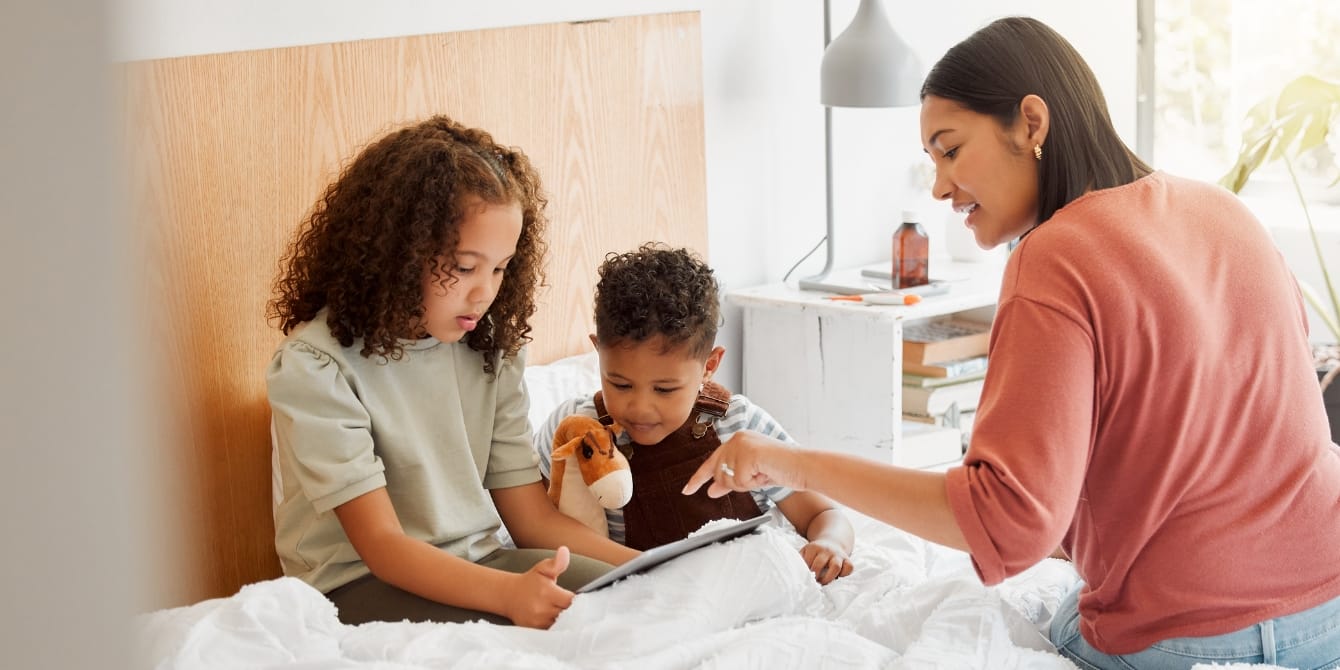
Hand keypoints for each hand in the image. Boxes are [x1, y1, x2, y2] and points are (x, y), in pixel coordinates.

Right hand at [501, 546, 574, 627]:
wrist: (509, 596)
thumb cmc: (531, 581)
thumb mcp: (543, 569)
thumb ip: (556, 563)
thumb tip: (564, 551)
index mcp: (546, 592)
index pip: (571, 601)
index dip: (580, 601)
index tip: (584, 599)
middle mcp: (541, 609)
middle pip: (568, 615)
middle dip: (575, 612)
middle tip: (580, 608)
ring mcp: (537, 622)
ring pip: (562, 625)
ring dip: (568, 621)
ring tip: (571, 614)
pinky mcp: (534, 630)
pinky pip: (553, 631)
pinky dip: (559, 628)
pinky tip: (561, 622)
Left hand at [681, 429, 803, 497]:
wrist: (804, 466)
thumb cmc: (782, 469)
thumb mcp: (751, 475)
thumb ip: (730, 480)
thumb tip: (711, 490)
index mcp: (737, 440)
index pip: (712, 462)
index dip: (698, 478)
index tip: (687, 490)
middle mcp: (736, 438)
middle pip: (720, 475)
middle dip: (737, 484)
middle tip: (759, 477)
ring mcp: (741, 444)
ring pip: (729, 480)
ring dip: (747, 484)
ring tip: (764, 474)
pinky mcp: (747, 454)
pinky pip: (740, 482)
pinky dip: (754, 484)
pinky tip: (766, 474)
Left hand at [800, 539, 852, 584]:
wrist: (831, 542)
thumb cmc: (815, 552)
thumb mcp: (805, 551)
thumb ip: (800, 560)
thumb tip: (796, 575)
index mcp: (813, 548)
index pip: (808, 561)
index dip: (805, 572)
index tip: (805, 578)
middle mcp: (826, 550)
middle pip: (819, 564)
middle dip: (815, 576)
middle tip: (814, 583)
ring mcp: (837, 555)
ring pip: (836, 567)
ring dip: (829, 578)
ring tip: (824, 583)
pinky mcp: (847, 559)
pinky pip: (849, 567)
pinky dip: (844, 574)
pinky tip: (838, 577)